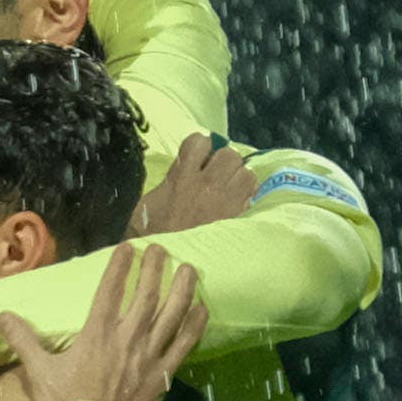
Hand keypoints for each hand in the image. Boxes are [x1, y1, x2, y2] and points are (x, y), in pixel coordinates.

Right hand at [0, 244, 205, 400]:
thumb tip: (1, 315)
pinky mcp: (162, 375)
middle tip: (160, 249)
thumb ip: (22, 340)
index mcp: (97, 335)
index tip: (129, 246)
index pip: (110, 291)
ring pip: (171, 315)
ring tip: (189, 268)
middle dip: (154, 269)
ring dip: (181, 288)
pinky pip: (184, 345)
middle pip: (146, 296)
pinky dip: (194, 325)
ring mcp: (148, 357)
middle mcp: (127, 340)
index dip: (120, 266)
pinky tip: (201, 308)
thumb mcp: (37, 371)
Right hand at [127, 132, 252, 236]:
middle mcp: (206, 183)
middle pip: (229, 153)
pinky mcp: (238, 212)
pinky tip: (235, 200)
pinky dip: (246, 192)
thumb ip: (166, 180)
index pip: (199, 141)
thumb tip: (179, 167)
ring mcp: (226, 198)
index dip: (200, 146)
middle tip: (216, 173)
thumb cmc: (155, 232)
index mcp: (181, 177)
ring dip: (238, 177)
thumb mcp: (148, 202)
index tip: (198, 157)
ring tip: (228, 187)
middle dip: (223, 161)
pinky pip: (252, 191)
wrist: (172, 259)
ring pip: (245, 171)